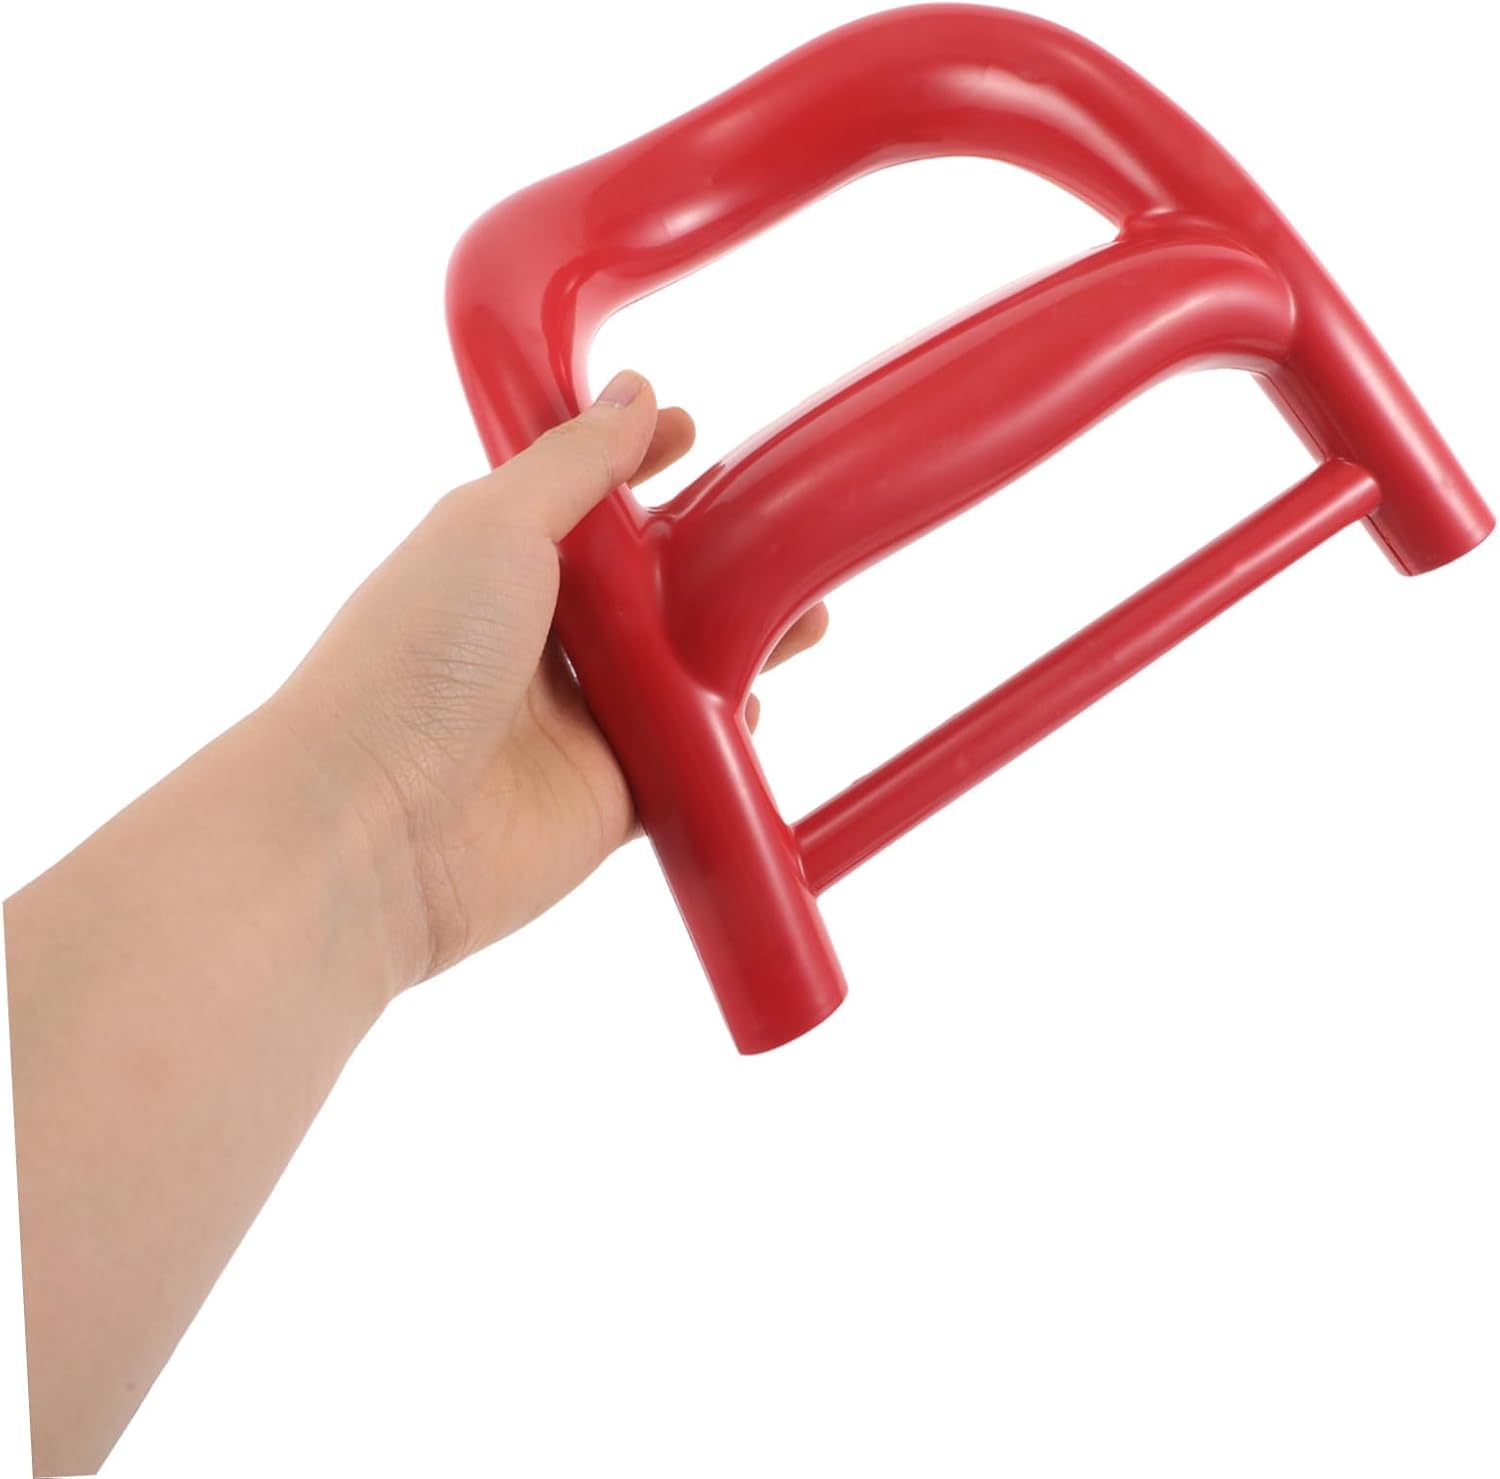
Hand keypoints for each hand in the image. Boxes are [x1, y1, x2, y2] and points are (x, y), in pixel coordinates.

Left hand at [271, 369, 827, 987]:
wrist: (377, 822)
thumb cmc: (412, 657)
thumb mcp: (492, 523)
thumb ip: (574, 462)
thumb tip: (632, 395)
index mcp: (500, 558)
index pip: (587, 498)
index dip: (638, 462)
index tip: (691, 432)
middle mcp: (540, 635)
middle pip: (650, 585)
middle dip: (717, 557)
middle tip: (782, 532)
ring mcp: (578, 718)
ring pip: (681, 669)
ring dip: (742, 643)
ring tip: (808, 618)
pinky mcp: (609, 794)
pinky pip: (686, 758)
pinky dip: (724, 735)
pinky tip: (757, 706)